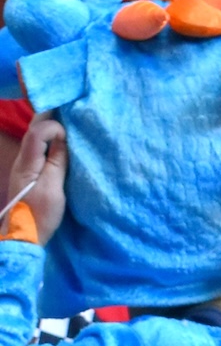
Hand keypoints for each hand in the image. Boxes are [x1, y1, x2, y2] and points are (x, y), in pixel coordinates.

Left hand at [10, 115, 66, 244]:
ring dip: (50, 128)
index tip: (71, 135)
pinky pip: (39, 149)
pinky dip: (50, 141)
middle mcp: (23, 158)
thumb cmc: (40, 214)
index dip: (54, 126)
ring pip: (36, 137)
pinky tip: (61, 143)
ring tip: (68, 124)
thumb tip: (63, 139)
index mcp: (27, 161)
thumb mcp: (53, 189)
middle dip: (50, 118)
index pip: (37, 131)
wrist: (25, 235)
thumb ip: (57, 161)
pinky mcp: (30, 173)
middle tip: (70, 111)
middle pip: (33, 129)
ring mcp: (25, 165)